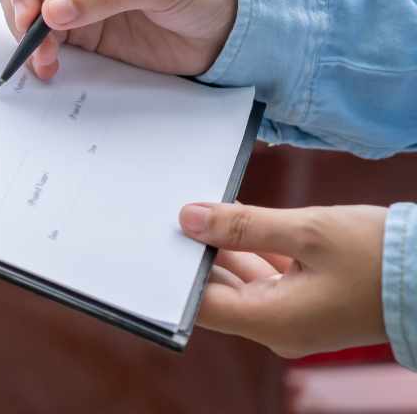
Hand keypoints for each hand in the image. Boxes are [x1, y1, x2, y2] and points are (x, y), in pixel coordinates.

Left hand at [180, 201, 387, 357]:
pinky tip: (233, 217)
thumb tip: (188, 218)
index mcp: (271, 322)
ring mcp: (292, 316)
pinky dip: (248, 249)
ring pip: (239, 281)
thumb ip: (243, 224)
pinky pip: (263, 277)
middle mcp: (277, 327)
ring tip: (199, 207)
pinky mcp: (305, 301)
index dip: (175, 271)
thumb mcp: (305, 230)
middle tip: (171, 211)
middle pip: (217, 291)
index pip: (200, 303)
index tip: (157, 235)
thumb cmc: (376, 256)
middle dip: (195, 252)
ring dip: (222, 246)